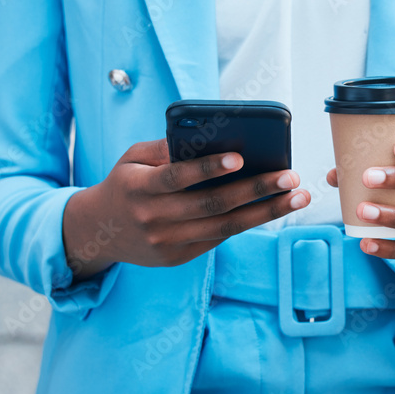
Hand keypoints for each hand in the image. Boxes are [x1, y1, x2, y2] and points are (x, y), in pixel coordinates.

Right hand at [63, 138, 310, 280]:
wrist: (97, 232)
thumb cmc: (125, 184)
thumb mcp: (133, 159)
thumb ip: (166, 148)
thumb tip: (211, 136)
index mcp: (140, 188)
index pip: (177, 177)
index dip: (208, 168)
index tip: (241, 158)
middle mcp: (154, 218)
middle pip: (213, 205)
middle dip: (257, 190)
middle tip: (291, 178)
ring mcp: (167, 242)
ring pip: (225, 226)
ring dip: (266, 212)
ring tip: (297, 197)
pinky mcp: (178, 258)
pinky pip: (219, 237)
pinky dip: (248, 222)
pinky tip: (274, 209)